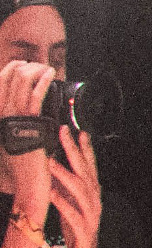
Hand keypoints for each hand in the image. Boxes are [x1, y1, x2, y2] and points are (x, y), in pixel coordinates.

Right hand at [0, 60, 49, 213]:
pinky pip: (34, 95)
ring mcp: (13, 118)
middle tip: (34, 64)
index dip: (8, 72)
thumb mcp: (19, 140)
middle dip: (21, 68)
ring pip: (20, 84)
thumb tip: (31, 109)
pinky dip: (42, 80)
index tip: (20, 64)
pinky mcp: (29, 122)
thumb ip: (20, 124)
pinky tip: (50, 74)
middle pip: (7, 81)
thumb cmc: (26, 166)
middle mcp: (1, 116)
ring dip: (34, 71)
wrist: (28, 184)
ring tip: (45, 68)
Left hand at [50, 127, 105, 247]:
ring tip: (50, 161)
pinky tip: (52, 193)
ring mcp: (91, 216)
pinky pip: (73, 214)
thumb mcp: (70, 209)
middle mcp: (95, 202)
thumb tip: (54, 172)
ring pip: (81, 190)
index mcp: (91, 196)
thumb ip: (66, 192)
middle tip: (63, 133)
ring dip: (65, 174)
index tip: (78, 130)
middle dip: (75, 152)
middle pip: (86, 172)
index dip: (85, 149)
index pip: (90, 168)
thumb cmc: (76, 237)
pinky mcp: (84, 231)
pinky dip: (63, 202)